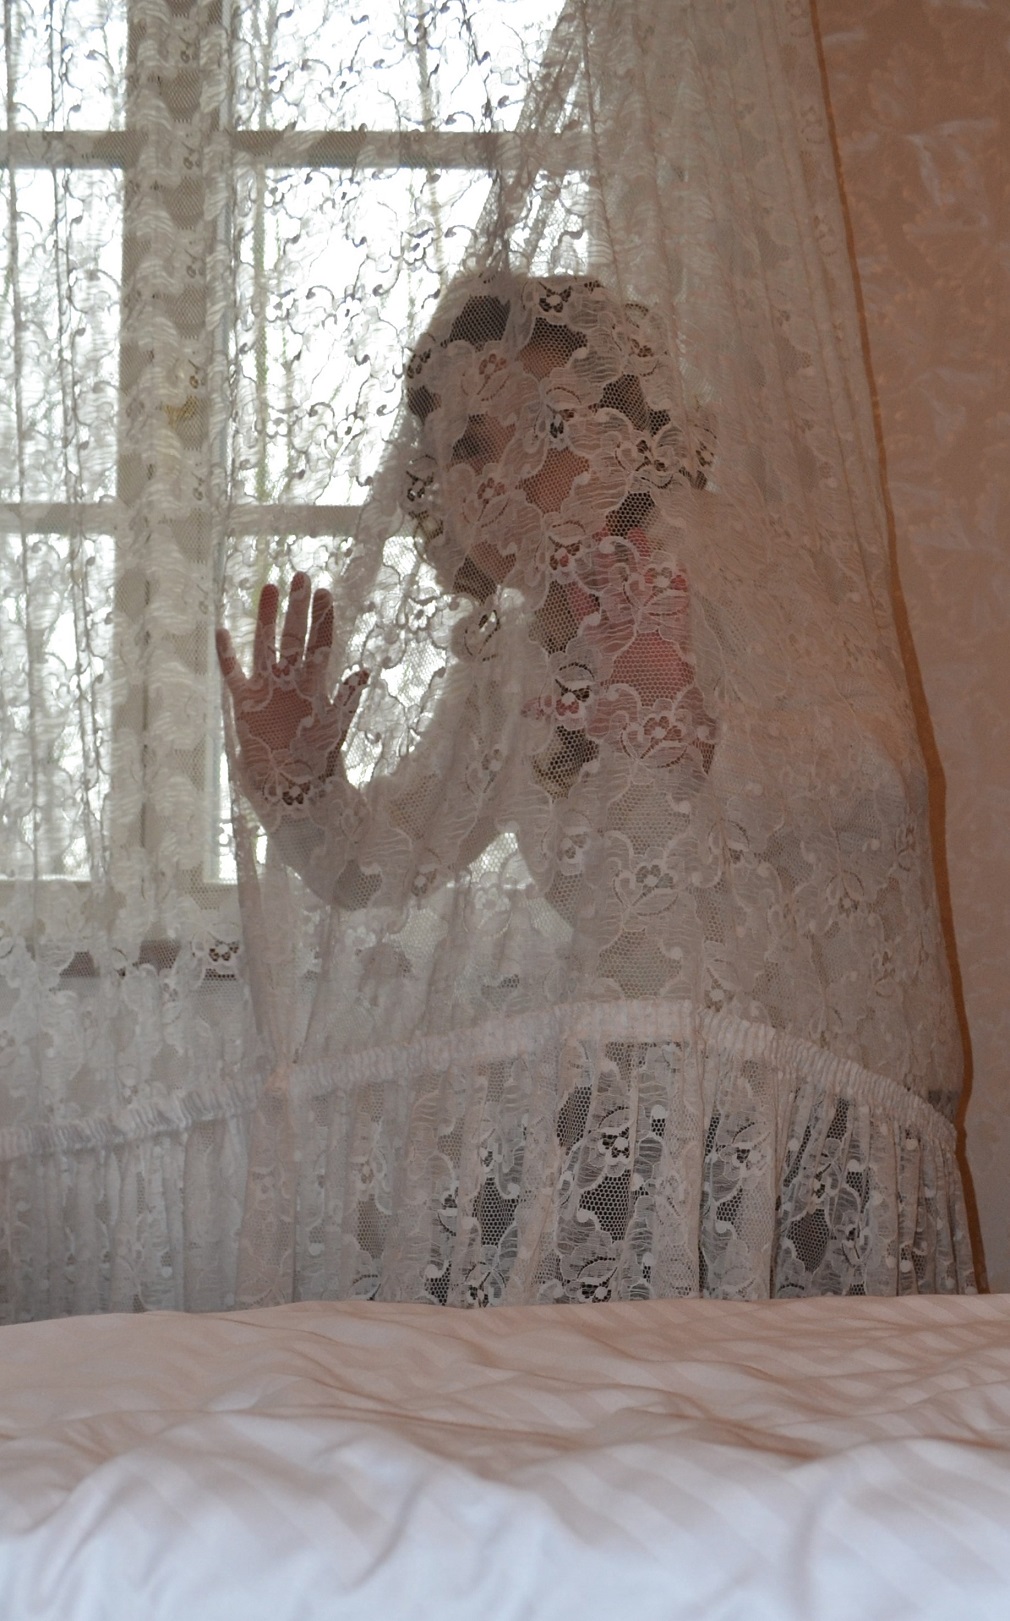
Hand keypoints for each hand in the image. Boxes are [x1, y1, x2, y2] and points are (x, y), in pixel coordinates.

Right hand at [216, 572, 367, 810]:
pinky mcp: (244, 703)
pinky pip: (233, 673)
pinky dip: (227, 654)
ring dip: (266, 618)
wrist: (292, 786)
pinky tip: (222, 630)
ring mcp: (266, 688)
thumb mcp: (335, 726)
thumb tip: (364, 670)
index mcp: (314, 683)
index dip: (322, 619)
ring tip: (269, 587)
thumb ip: (346, 698)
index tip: (324, 592)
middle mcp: (290, 680)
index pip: (320, 644)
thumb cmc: (318, 757)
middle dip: (297, 607)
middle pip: (293, 636)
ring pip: (264, 645)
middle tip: (300, 575)